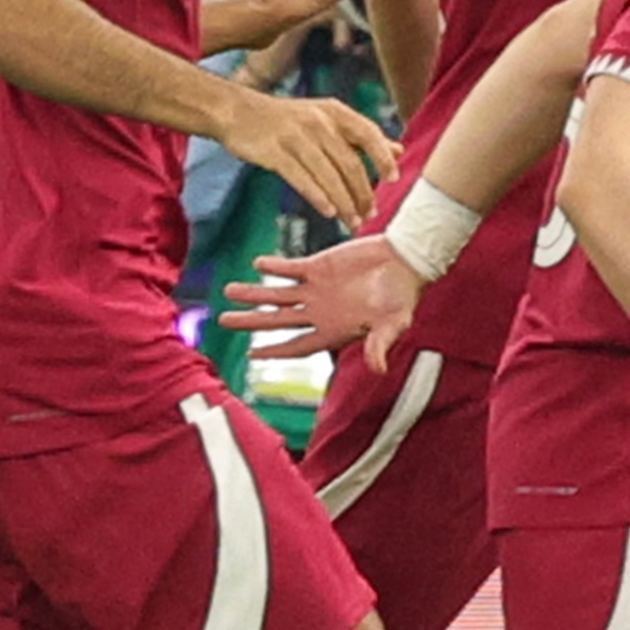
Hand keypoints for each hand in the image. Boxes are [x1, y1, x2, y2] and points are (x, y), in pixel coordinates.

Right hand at [209, 81, 396, 218]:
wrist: (239, 112)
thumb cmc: (289, 120)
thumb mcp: (327, 119)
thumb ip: (360, 136)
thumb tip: (398, 150)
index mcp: (335, 112)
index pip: (368, 134)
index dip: (383, 158)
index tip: (393, 180)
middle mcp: (319, 122)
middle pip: (349, 162)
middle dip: (363, 192)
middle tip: (371, 214)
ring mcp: (296, 137)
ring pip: (328, 176)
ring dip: (344, 202)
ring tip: (352, 221)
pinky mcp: (275, 153)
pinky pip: (302, 179)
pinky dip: (318, 197)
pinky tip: (329, 212)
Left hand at [236, 230, 425, 365]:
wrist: (406, 260)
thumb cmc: (403, 295)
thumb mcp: (395, 323)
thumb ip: (381, 344)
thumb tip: (379, 370)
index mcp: (332, 330)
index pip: (296, 346)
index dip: (274, 351)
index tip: (251, 355)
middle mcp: (318, 311)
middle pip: (277, 320)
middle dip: (250, 321)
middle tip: (223, 321)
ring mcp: (316, 288)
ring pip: (277, 294)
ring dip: (254, 293)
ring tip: (229, 290)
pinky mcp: (319, 265)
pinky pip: (290, 267)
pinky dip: (274, 266)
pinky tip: (258, 264)